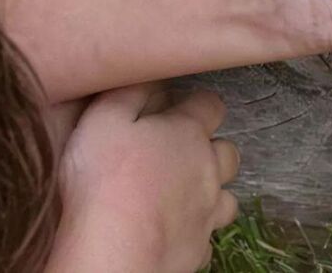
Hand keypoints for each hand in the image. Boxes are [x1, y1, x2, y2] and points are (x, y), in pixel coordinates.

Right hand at [47, 83, 239, 272]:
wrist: (113, 256)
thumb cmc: (105, 182)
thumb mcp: (103, 120)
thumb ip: (129, 93)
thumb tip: (150, 77)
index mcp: (189, 133)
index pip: (211, 105)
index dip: (196, 104)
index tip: (176, 110)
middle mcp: (208, 169)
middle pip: (228, 151)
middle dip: (211, 149)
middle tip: (179, 156)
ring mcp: (208, 211)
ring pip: (227, 196)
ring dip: (211, 192)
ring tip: (182, 196)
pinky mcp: (200, 248)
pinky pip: (208, 236)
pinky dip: (196, 232)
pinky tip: (174, 232)